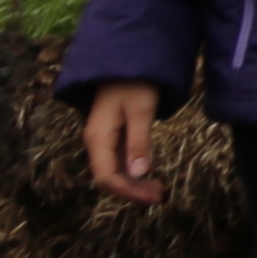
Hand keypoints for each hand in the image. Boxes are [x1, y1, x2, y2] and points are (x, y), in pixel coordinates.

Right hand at [83, 83, 163, 204]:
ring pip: (114, 169)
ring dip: (134, 182)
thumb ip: (139, 141)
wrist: (125, 60)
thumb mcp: (141, 110)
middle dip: (132, 190)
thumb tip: (139, 173)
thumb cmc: (134, 82)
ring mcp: (103, 138)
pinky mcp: (112, 134)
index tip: (153, 198)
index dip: (128, 191)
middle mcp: (96, 142)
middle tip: (160, 196)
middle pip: (109, 176)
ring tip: (158, 189)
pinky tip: (148, 173)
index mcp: (98, 138)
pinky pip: (118, 159)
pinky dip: (133, 169)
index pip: (107, 177)